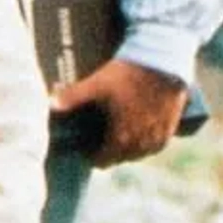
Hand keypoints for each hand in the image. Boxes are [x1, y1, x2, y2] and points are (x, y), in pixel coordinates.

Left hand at [51, 57, 188, 167]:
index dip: (93, 157)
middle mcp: (142, 142)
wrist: (163, 63)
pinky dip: (146, 145)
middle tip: (99, 146)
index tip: (86, 152)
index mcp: (122, 137)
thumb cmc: (128, 74)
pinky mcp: (171, 127)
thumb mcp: (97, 84)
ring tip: (118, 142)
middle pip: (123, 158)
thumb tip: (50, 104)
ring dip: (129, 151)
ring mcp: (159, 136)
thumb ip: (73, 96)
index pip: (105, 159)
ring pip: (141, 153)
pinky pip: (158, 145)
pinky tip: (140, 137)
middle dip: (110, 154)